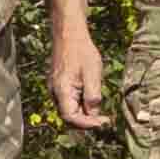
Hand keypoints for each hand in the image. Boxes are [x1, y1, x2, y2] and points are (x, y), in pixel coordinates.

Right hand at [44, 15, 114, 131]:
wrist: (69, 34)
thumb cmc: (81, 51)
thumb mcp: (92, 74)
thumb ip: (92, 97)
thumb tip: (94, 114)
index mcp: (62, 91)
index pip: (71, 118)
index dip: (87, 124)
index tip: (103, 123)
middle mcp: (55, 93)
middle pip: (69, 117)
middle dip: (86, 121)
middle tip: (104, 120)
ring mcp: (55, 90)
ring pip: (69, 110)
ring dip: (84, 114)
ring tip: (100, 110)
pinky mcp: (59, 86)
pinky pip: (69, 102)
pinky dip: (80, 106)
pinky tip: (92, 100)